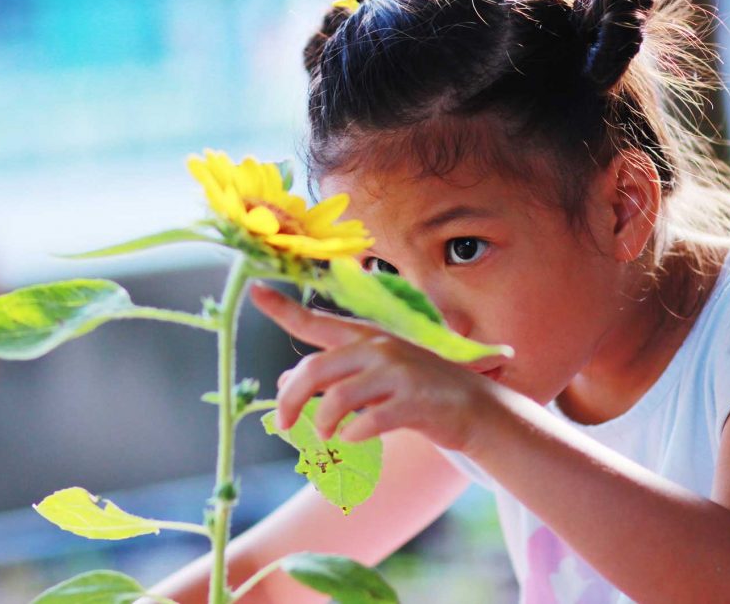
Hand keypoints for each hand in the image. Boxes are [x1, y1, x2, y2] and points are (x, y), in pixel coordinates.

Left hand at [250, 283, 505, 453]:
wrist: (475, 407)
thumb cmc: (418, 390)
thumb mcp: (375, 373)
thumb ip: (334, 373)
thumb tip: (284, 382)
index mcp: (366, 337)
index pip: (316, 321)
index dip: (283, 308)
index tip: (254, 290)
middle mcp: (378, 348)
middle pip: (314, 370)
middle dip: (289, 401)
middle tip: (282, 425)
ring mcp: (397, 373)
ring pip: (337, 399)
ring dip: (323, 424)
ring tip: (327, 437)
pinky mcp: (413, 401)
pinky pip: (368, 423)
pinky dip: (355, 436)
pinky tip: (357, 439)